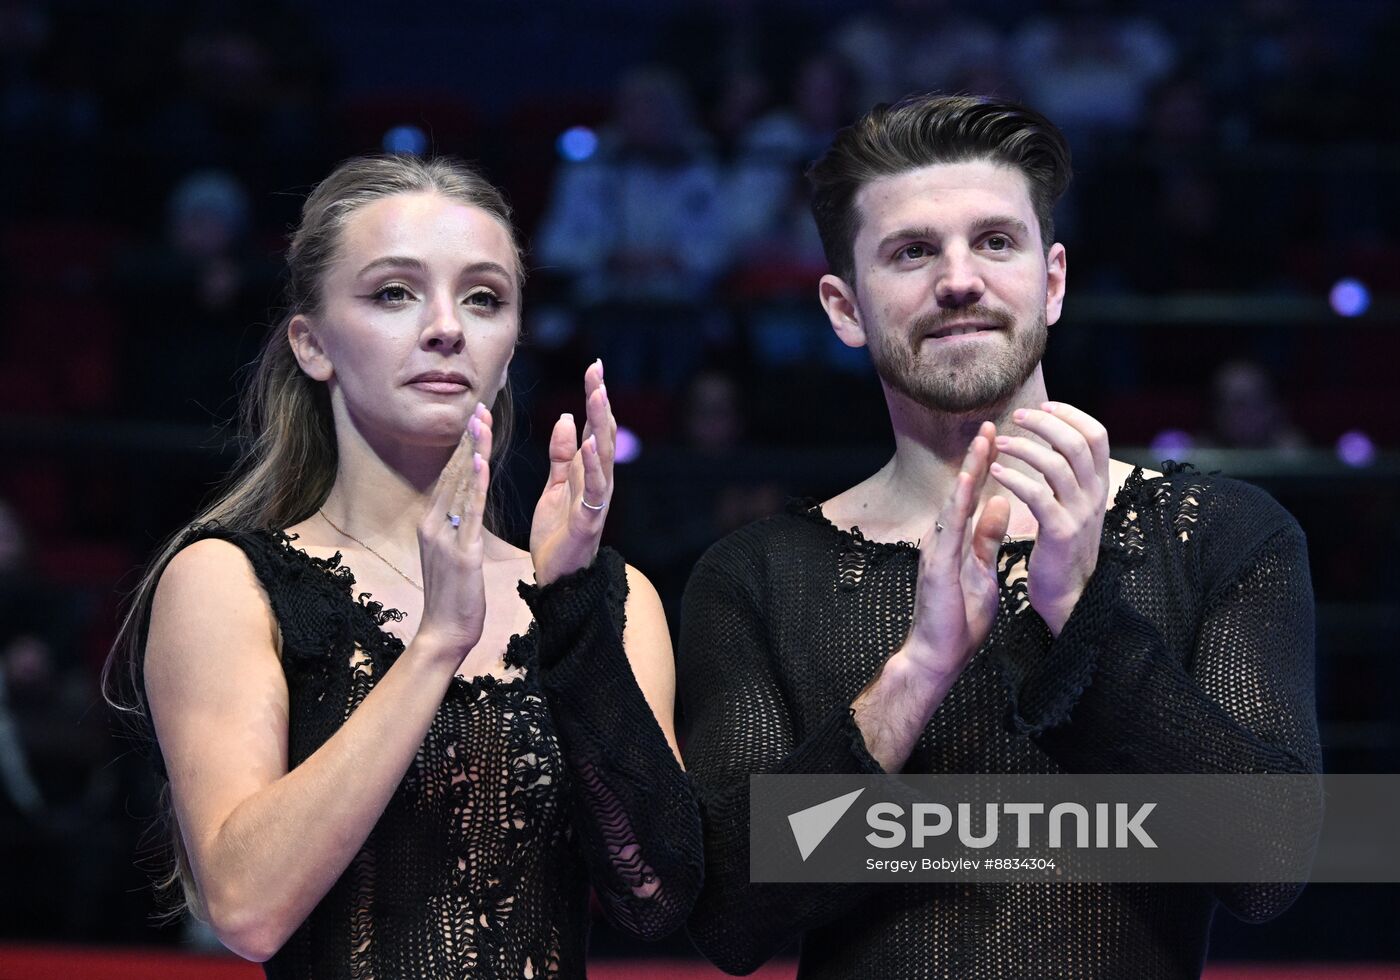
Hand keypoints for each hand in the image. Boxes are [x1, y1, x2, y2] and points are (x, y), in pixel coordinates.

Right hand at [415, 402, 492, 658]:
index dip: (462, 446)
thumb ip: (454, 528)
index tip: (473, 419)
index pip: (448, 476)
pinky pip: (471, 512)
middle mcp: (433, 524)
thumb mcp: (450, 554)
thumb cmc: (452, 597)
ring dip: (472, 451)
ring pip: (461, 485)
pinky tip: (479, 460)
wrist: (444, 632)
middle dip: (467, 439)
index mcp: (431, 523)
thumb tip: (462, 506)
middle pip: (452, 473)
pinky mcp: (462, 552)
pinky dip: (474, 484)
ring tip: (481, 421)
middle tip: (479, 406)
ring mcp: (445, 537)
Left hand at [531, 359, 615, 585]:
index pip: (595, 427)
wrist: (557, 578)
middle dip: (600, 401)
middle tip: (597, 369)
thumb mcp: (556, 487)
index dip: (595, 398)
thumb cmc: (558, 534)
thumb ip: (562, 455)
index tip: (594, 367)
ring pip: (604, 455)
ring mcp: (597, 500)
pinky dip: (593, 464)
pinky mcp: (588, 520)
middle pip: (603, 434)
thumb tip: (569, 418)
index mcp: (589, 472)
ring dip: (601, 424)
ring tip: (597, 395)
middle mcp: (599, 482)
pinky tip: (591, 442)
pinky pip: (594, 488)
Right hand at [900, 422, 1010, 682]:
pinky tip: (968, 482)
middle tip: (990, 425)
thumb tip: (1000, 504)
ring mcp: (937, 549)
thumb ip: (987, 539)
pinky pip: (949, 528)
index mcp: (955, 540)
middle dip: (977, 458)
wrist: (939, 654)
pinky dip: (959, 503)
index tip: (998, 439)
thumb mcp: (983, 571)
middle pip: (962, 491)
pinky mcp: (936, 564)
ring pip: (954, 502)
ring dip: (969, 470)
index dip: (985, 468)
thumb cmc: (959, 618)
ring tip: (982, 441)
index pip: (972, 497)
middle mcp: (942, 538)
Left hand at [989, 402, 1109, 635]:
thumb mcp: (1075, 507)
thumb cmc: (1063, 549)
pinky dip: (1014, 478)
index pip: (1097, 435)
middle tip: (1016, 417)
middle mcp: (1095, 495)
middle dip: (1044, 423)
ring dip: (1025, 447)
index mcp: (1099, 486)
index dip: (1071, 414)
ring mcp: (1080, 513)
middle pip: (1077, 442)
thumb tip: (1055, 443)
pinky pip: (1037, 494)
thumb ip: (1070, 478)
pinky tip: (996, 472)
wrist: (1070, 596)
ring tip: (999, 444)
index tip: (1043, 406)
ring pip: (1057, 464)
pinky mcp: (1060, 531)